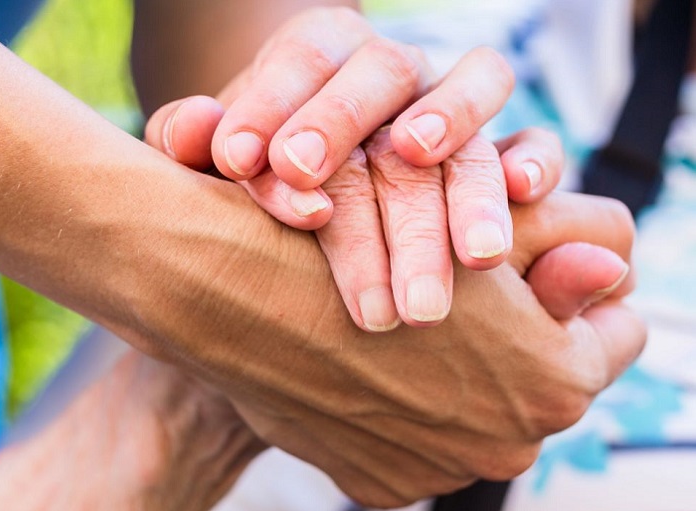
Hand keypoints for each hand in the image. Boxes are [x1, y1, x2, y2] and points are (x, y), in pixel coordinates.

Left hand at [143, 9, 563, 328]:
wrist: (318, 171)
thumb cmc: (262, 165)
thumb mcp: (220, 152)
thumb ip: (194, 140)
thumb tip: (194, 133)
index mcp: (321, 52)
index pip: (302, 58)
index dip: (274, 104)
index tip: (243, 164)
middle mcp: (392, 69)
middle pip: (379, 78)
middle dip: (346, 135)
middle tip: (315, 212)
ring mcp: (450, 103)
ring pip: (469, 107)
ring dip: (457, 174)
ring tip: (452, 238)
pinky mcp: (497, 147)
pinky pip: (532, 140)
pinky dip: (535, 161)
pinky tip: (523, 196)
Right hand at [180, 132, 642, 506]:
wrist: (245, 295)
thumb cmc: (360, 246)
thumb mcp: (467, 236)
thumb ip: (560, 263)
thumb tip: (612, 271)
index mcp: (553, 384)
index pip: (617, 337)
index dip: (584, 296)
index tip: (550, 274)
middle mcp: (506, 447)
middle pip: (542, 389)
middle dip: (518, 348)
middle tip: (470, 301)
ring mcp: (439, 475)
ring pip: (474, 422)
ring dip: (456, 386)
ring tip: (409, 333)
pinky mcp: (381, 487)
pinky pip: (417, 451)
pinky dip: (403, 419)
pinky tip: (369, 371)